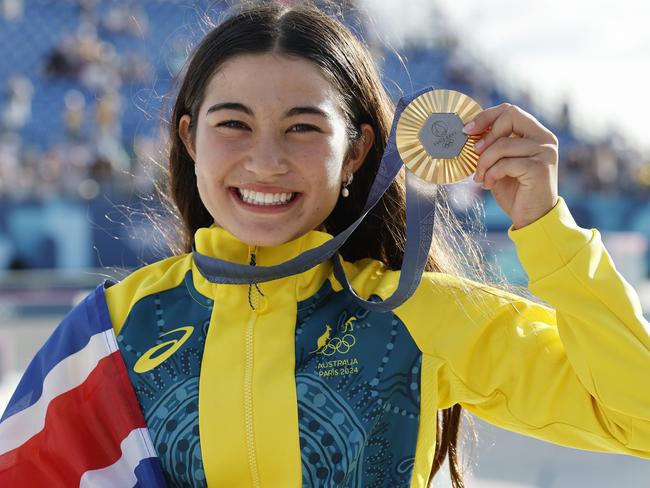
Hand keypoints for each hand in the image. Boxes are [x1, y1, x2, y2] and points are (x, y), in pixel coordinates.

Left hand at [463, 103, 558, 228]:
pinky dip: (491, 174)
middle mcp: (545, 139)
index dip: (486, 117)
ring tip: (480, 178)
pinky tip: (489, 185)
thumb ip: (492, 146)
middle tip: (474, 154)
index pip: (510, 111)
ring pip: (502, 144)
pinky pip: (505, 163)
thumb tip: (469, 131)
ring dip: (484, 163)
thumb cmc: (515, 191)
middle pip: (510, 116)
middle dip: (486, 136)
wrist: (532, 219)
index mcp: (536, 134)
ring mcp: (545, 152)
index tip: (467, 130)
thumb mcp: (500, 164)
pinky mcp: (539, 169)